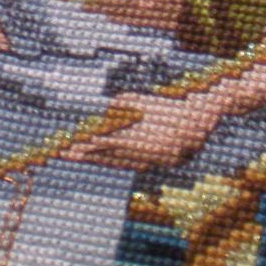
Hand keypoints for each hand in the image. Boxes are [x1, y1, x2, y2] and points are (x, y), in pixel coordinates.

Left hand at [60, 93, 219, 170]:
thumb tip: (107, 109)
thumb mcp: (145, 101)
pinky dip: (120, 162)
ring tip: (84, 159)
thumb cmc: (170, 108)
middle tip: (67, 156)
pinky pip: (133, 164)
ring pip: (119, 162)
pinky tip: (110, 162)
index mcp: (136, 137)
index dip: (86, 145)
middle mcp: (140, 152)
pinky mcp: (157, 163)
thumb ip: (124, 103)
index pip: (104, 144)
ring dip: (101, 161)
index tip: (72, 146)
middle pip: (108, 155)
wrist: (198, 122)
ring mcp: (149, 160)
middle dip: (87, 155)